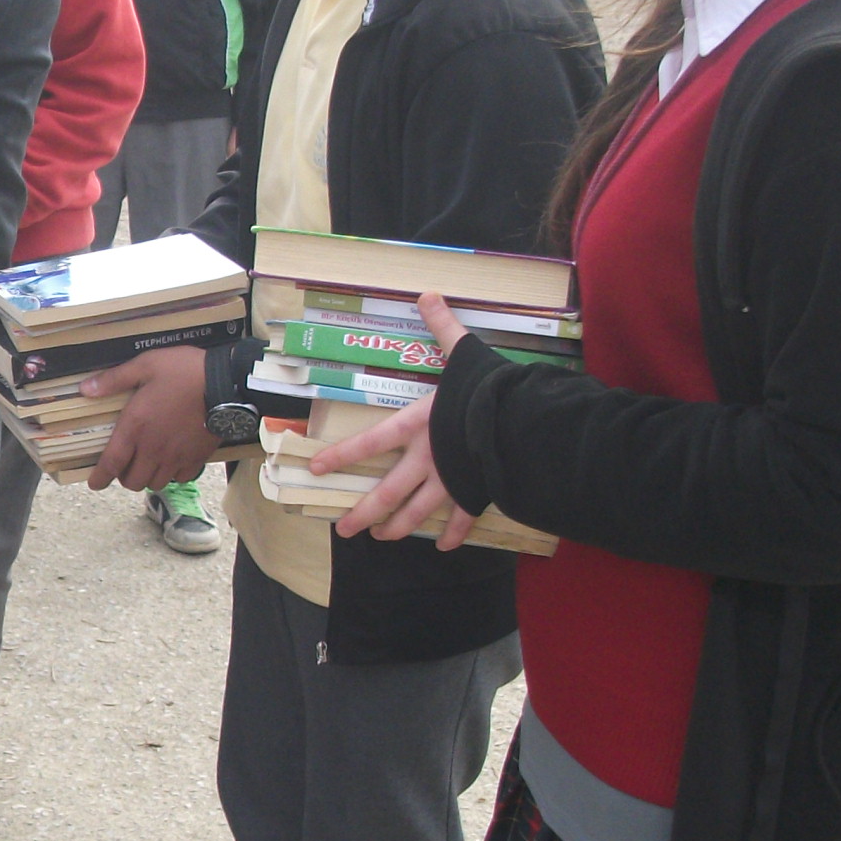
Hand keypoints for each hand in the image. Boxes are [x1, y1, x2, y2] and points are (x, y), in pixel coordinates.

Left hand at [86, 345, 222, 491]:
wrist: (224, 382)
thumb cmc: (183, 371)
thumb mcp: (145, 365)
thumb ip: (114, 380)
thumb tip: (85, 389)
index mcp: (135, 427)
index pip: (111, 463)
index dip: (100, 478)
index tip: (95, 483)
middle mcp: (153, 448)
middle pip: (133, 482)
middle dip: (125, 477)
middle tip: (127, 464)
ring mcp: (176, 457)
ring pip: (155, 484)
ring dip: (148, 477)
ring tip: (149, 462)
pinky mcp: (196, 458)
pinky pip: (179, 479)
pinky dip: (172, 475)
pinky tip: (172, 461)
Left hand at [326, 294, 474, 549]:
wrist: (523, 422)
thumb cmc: (489, 388)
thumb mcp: (464, 352)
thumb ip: (443, 326)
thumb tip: (429, 293)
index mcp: (417, 425)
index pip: (370, 441)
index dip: (341, 455)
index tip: (317, 468)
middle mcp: (427, 457)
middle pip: (387, 491)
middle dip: (364, 513)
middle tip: (345, 529)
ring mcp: (450, 479)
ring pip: (417, 511)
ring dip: (398, 527)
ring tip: (383, 538)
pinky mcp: (476, 492)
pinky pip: (462, 518)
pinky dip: (454, 533)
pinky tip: (444, 547)